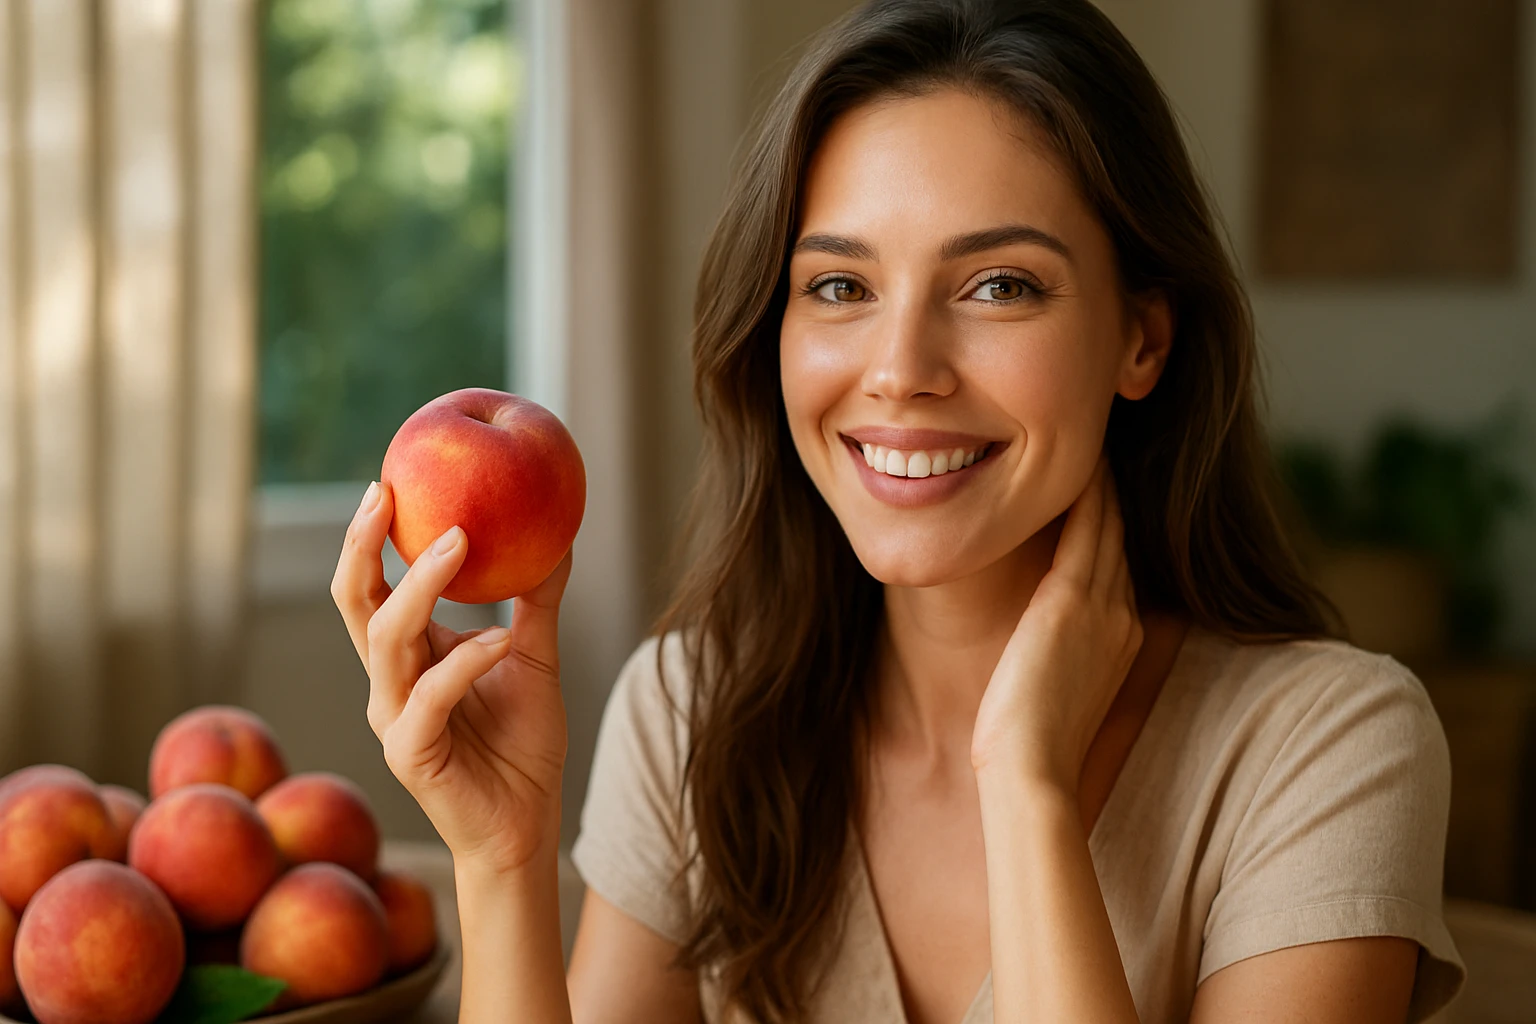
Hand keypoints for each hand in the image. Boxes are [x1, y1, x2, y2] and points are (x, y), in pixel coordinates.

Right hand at [331, 480, 572, 875]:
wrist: (526, 824)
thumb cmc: (523, 744)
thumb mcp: (534, 658)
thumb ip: (536, 602)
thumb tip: (557, 536)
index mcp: (409, 656)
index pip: (372, 587)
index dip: (370, 538)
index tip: (387, 481)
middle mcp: (390, 682)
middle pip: (356, 604)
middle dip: (364, 547)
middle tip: (390, 495)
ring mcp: (395, 718)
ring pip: (386, 640)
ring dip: (422, 586)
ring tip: (460, 541)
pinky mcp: (412, 754)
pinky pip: (431, 696)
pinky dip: (466, 660)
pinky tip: (501, 640)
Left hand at [970, 453, 1142, 790]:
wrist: (1031, 771)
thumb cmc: (1026, 746)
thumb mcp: (1052, 693)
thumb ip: (1053, 660)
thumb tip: (1033, 651)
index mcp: (1120, 640)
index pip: (1117, 565)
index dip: (1110, 524)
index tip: (1097, 489)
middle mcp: (1125, 618)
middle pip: (1120, 537)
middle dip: (1112, 494)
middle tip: (1100, 444)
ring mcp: (1106, 608)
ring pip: (1109, 525)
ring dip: (1102, 483)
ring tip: (1092, 439)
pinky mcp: (1074, 601)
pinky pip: (1087, 528)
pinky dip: (1087, 493)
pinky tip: (1081, 461)